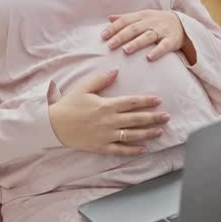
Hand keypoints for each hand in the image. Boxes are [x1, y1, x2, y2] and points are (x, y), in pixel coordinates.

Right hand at [48, 69, 169, 156]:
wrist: (54, 125)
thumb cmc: (69, 105)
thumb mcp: (84, 88)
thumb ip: (101, 79)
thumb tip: (116, 71)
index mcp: (106, 105)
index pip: (131, 102)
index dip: (146, 101)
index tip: (158, 100)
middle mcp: (109, 121)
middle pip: (136, 119)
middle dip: (153, 117)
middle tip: (167, 116)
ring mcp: (106, 135)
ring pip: (132, 135)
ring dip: (148, 133)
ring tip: (160, 131)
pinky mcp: (101, 146)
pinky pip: (120, 150)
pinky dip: (133, 150)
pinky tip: (144, 149)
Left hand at [101, 10, 193, 62]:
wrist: (183, 24)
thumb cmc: (158, 22)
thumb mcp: (143, 16)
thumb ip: (127, 18)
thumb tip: (109, 18)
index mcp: (142, 16)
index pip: (126, 20)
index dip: (114, 28)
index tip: (103, 36)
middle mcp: (151, 22)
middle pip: (134, 28)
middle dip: (121, 36)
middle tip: (110, 45)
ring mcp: (162, 30)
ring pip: (148, 36)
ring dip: (136, 43)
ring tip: (126, 50)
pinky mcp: (172, 40)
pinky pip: (164, 46)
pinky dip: (157, 51)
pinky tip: (149, 58)